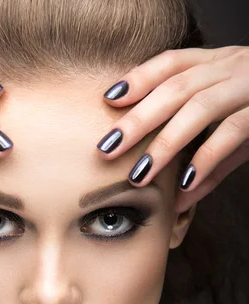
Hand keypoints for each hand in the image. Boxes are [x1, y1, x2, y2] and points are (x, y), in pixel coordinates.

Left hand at [96, 46, 248, 211]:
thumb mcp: (237, 132)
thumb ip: (208, 162)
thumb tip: (177, 200)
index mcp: (218, 64)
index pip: (171, 63)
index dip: (138, 78)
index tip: (108, 99)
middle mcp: (232, 67)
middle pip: (175, 87)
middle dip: (138, 119)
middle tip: (106, 149)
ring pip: (199, 107)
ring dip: (165, 143)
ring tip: (139, 175)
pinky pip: (233, 131)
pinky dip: (207, 158)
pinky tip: (185, 183)